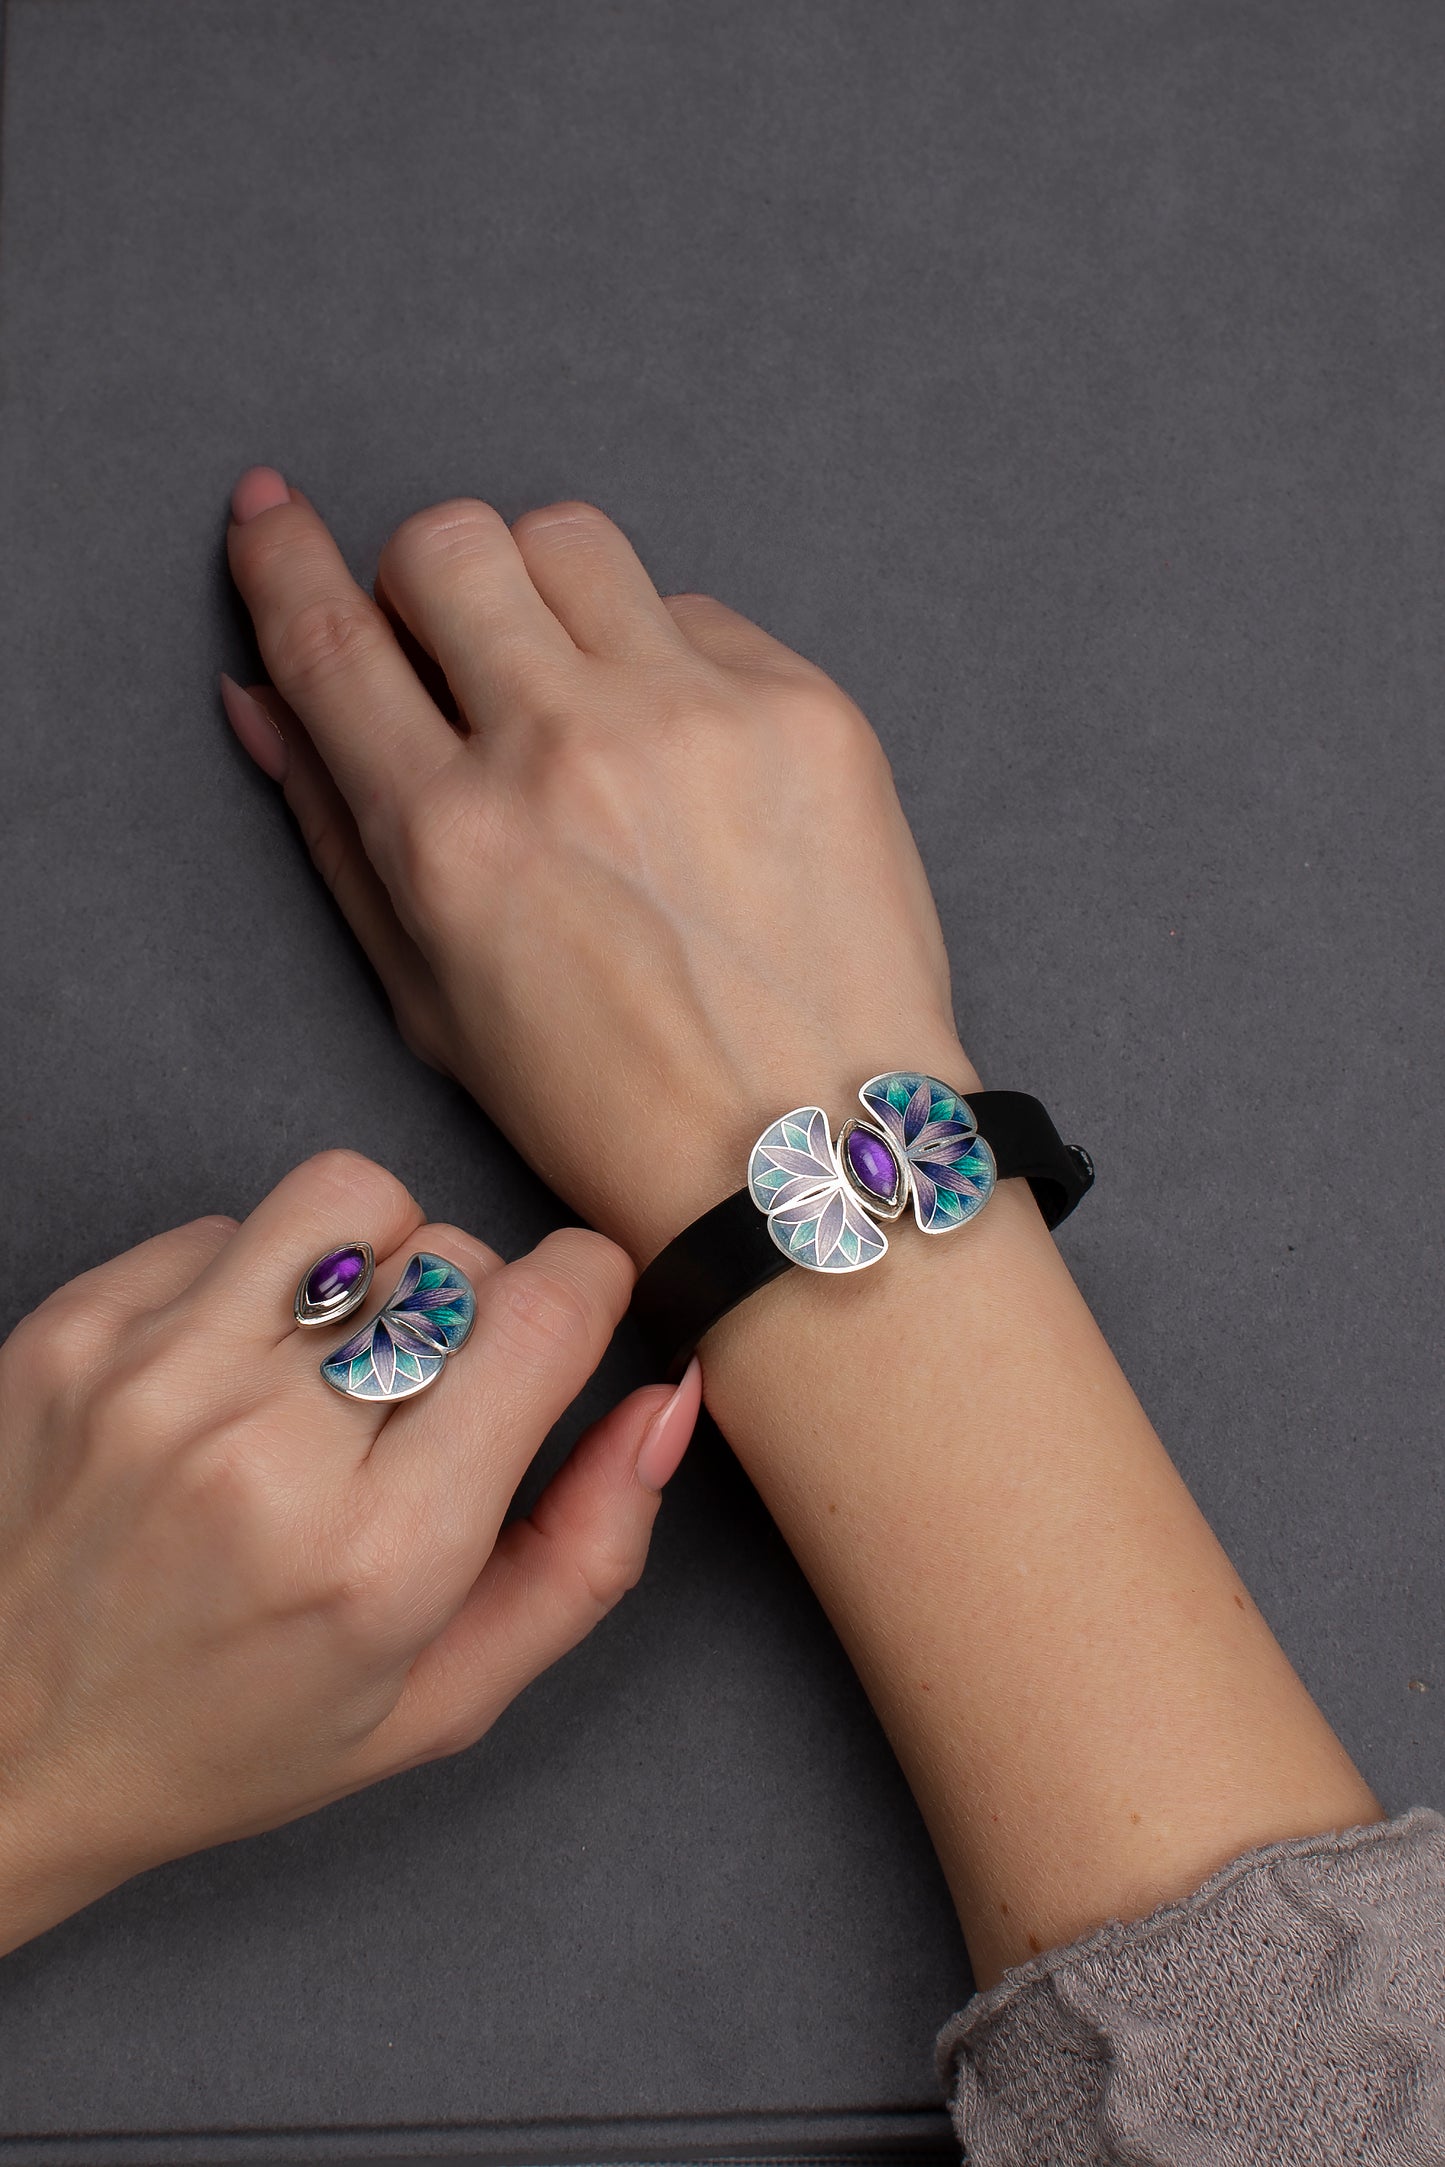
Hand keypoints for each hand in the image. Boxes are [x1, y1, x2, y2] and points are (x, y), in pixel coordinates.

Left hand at [0, 1150, 698, 1956]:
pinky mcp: (75, 1329)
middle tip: (422, 1401)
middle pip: (456, 1255)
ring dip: (377, 1258)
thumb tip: (668, 1400)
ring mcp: (155, 1376)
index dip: (586, 1290)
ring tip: (338, 1352)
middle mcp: (264, 1450)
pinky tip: (227, 1375)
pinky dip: (256, 1280)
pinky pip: (229, 1224)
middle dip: (475, 1307)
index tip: (568, 1319)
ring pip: (349, 1199)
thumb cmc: (230, 1735)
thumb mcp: (443, 1698)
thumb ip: (586, 1552)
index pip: (544, 1311)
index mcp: (380, 1554)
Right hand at [222, 469, 974, 1260]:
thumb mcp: (431, 1000)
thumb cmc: (610, 1103)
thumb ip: (337, 835)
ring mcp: (695, 717)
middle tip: (457, 649)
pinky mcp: (803, 708)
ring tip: (578, 688)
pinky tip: (687, 756)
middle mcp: (565, 751)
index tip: (272, 514)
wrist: (810, 1152)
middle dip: (426, 579)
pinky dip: (667, 657)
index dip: (282, 559)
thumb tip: (261, 697)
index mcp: (451, 838)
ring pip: (570, 538)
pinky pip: (697, 610)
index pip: (329, 642)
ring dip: (544, 590)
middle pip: (449, 545)